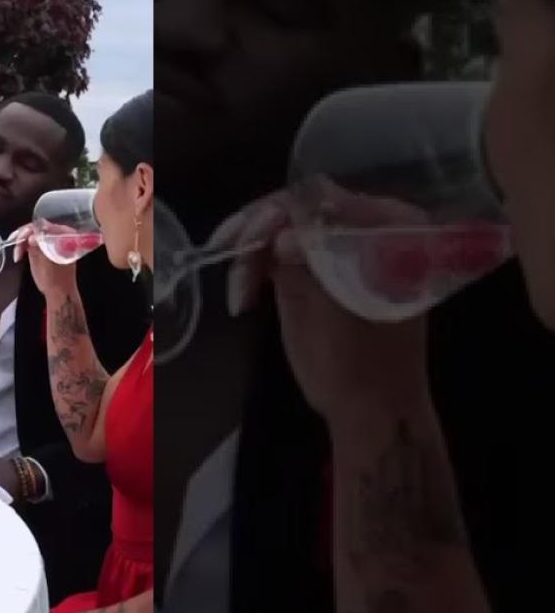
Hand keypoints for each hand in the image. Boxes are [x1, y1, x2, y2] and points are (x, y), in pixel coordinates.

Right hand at [13, 223, 77, 299]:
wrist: (59, 293)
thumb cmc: (54, 279)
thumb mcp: (44, 263)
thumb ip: (38, 247)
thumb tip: (30, 235)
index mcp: (64, 236)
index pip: (44, 226)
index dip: (30, 230)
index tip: (20, 239)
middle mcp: (59, 235)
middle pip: (37, 229)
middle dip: (24, 235)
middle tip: (13, 242)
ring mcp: (51, 241)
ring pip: (33, 235)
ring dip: (22, 242)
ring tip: (16, 253)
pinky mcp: (44, 247)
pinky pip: (32, 242)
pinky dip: (24, 246)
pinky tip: (18, 255)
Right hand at [224, 190, 430, 425]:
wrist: (372, 411)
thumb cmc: (359, 367)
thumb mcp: (328, 316)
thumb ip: (307, 266)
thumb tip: (279, 229)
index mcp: (390, 232)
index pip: (324, 200)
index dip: (278, 213)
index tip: (243, 237)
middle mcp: (370, 231)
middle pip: (301, 212)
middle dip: (258, 232)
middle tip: (222, 251)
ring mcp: (342, 250)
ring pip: (285, 230)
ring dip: (253, 254)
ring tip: (237, 293)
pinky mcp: (322, 268)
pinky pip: (284, 253)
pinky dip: (260, 268)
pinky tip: (243, 294)